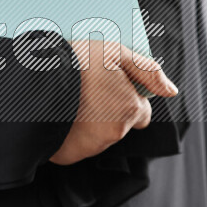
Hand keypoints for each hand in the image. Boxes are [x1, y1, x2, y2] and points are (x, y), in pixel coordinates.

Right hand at [49, 41, 177, 165]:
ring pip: (97, 134)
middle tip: (86, 90)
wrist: (35, 85)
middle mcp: (116, 132)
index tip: (109, 86)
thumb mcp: (115, 51)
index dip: (127, 97)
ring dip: (88, 120)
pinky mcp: (70, 155)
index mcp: (130, 108)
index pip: (141, 111)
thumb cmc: (75, 62)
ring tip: (69, 99)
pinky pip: (75, 145)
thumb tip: (171, 90)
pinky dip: (70, 132)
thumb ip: (147, 70)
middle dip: (106, 109)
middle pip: (119, 123)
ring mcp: (92, 146)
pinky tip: (59, 114)